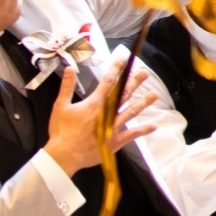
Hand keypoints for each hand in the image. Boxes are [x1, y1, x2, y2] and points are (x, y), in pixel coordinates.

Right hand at [43, 61, 157, 174]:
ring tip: (155, 94)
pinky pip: (131, 135)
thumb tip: (69, 69)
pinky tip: (154, 125)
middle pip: (123, 94)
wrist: (64, 156)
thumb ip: (67, 87)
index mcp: (94, 104)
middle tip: (145, 72)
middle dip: (134, 82)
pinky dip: (143, 130)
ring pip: (131, 112)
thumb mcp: (60, 106)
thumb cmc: (61, 131)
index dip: (116, 69)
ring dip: (143, 102)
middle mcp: (107, 114)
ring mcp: (112, 127)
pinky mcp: (114, 141)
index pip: (108, 82)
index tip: (123, 60)